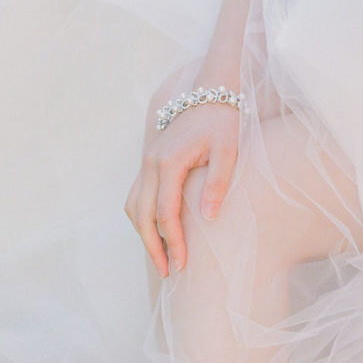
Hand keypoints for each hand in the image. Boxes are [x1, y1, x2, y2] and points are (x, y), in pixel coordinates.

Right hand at [124, 82, 239, 276]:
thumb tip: (209, 219)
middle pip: (140, 215)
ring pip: (133, 206)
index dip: (173, 241)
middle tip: (168, 273)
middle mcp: (151, 163)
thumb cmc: (224, 121)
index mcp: (169, 162)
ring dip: (143, 235)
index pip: (164, 212)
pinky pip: (136, 197)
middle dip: (153, 246)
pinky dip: (141, 219)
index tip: (183, 265)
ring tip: (162, 260)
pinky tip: (158, 235)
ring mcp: (146, 162)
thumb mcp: (229, 152)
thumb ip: (218, 184)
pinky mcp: (149, 162)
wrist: (212, 90)